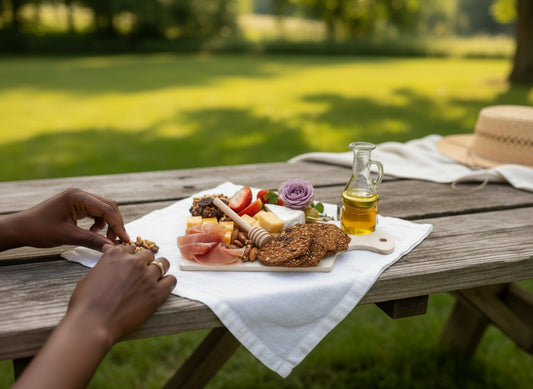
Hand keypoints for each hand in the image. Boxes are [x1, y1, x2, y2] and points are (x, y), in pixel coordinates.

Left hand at [9, 187, 129, 250]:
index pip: (106, 209)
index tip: (124, 239)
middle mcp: (80, 194)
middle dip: (115, 223)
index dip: (117, 225)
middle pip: (108, 206)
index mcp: (77, 196)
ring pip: (103, 209)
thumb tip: (111, 248)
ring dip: (108, 223)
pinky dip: (99, 223)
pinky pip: (95, 212)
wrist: (20, 229)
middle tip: (117, 240)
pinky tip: (94, 231)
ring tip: (105, 238)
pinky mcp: (76, 205)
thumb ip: (91, 240)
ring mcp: (78, 198)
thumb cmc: (39, 230)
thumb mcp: (67, 236)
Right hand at [68, 244, 176, 342]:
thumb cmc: (85, 304)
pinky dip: (168, 282)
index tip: (128, 267)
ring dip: (159, 270)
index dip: (129, 258)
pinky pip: (171, 280)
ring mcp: (147, 277)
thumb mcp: (90, 276)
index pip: (130, 249)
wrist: (92, 325)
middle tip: (140, 275)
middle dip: (144, 263)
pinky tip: (162, 288)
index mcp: (116, 255)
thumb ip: (105, 264)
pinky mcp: (156, 293)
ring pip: (163, 264)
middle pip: (148, 255)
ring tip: (153, 280)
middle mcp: (134, 262)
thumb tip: (109, 255)